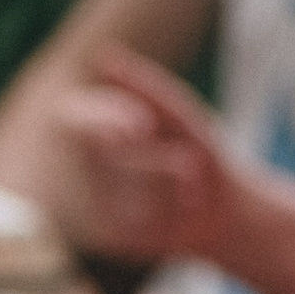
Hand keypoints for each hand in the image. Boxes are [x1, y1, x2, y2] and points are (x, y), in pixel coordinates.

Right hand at [48, 46, 235, 270]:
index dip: (101, 121)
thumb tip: (102, 56)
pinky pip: (134, 223)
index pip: (74, 118)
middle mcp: (88, 166)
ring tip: (187, 185)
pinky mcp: (108, 237)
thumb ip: (142, 86)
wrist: (220, 207)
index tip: (141, 127)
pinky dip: (167, 211)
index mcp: (96, 126)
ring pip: (126, 192)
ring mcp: (94, 205)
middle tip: (189, 165)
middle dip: (155, 160)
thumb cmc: (196, 147)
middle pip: (109, 159)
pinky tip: (176, 209)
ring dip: (169, 186)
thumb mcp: (177, 111)